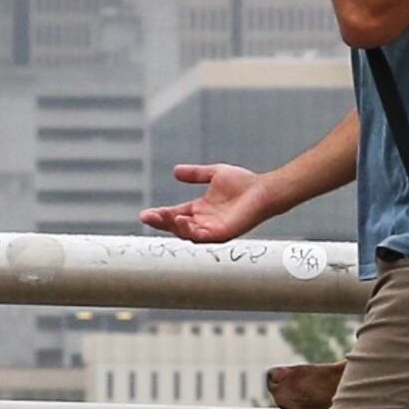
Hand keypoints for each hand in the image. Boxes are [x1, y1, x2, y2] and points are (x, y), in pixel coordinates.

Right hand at [143, 163, 267, 243]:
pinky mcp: (223, 234)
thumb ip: (196, 174)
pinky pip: (203, 237)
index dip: (160, 215)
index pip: (175, 214)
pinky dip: (191, 231)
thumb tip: (175, 171)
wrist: (264, 189)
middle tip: (147, 217)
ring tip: (164, 217)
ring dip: (174, 227)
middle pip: (177, 226)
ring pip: (187, 234)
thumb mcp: (214, 174)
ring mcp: (213, 230)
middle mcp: (204, 222)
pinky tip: (183, 221)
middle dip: (161, 222)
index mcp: (200, 210)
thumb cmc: (244, 183)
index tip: (145, 213)